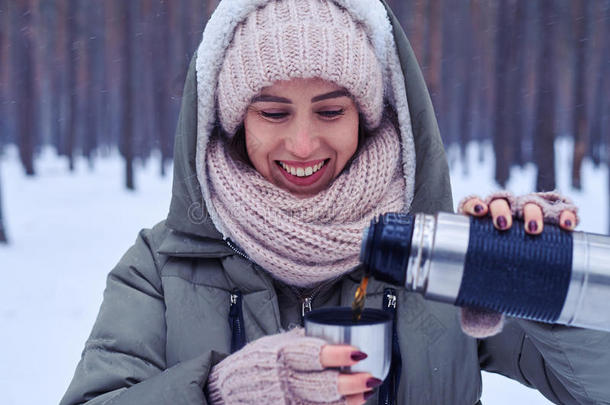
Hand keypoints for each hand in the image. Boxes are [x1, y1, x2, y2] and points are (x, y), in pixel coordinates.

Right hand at [207, 328, 379, 404]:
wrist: (225, 391)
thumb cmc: (251, 364)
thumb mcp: (271, 343)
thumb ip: (299, 340)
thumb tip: (329, 331)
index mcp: (279, 354)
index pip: (312, 354)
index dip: (337, 355)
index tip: (358, 352)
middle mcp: (282, 381)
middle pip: (322, 385)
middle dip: (350, 384)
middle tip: (370, 377)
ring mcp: (283, 402)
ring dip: (348, 402)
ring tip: (365, 393)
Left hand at [456, 190, 578, 338]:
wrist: (532, 280)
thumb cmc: (502, 281)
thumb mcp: (487, 294)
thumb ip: (478, 309)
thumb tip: (474, 329)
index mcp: (482, 224)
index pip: (473, 205)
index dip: (474, 204)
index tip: (478, 212)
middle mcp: (506, 214)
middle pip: (501, 201)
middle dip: (501, 209)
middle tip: (503, 226)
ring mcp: (530, 213)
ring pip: (530, 202)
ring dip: (532, 211)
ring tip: (534, 229)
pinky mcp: (555, 219)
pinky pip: (561, 210)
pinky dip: (565, 213)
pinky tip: (567, 225)